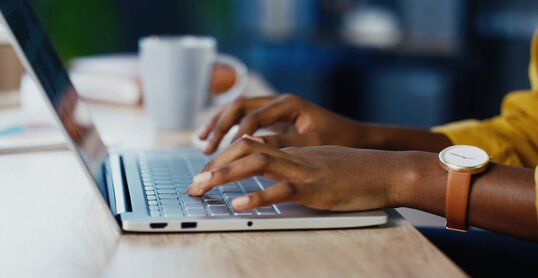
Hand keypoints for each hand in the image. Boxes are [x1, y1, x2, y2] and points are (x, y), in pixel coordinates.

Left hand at [188, 138, 413, 210]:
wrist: (388, 170)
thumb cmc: (357, 170)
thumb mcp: (321, 163)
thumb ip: (297, 166)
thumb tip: (274, 177)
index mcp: (293, 150)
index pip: (249, 145)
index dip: (223, 157)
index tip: (205, 172)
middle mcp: (293, 155)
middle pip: (245, 149)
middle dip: (214, 165)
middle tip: (193, 183)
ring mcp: (303, 169)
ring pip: (256, 164)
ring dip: (224, 175)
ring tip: (202, 188)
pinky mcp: (315, 188)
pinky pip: (282, 190)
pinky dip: (258, 198)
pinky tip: (238, 206)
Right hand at [198, 94, 367, 153]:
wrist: (357, 136)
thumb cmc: (339, 138)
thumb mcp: (311, 143)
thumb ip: (282, 143)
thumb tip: (249, 148)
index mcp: (289, 103)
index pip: (252, 117)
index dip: (234, 135)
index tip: (220, 154)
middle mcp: (279, 101)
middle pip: (239, 107)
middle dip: (219, 126)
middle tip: (206, 147)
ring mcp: (276, 108)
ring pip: (238, 110)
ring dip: (219, 125)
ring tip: (202, 142)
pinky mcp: (274, 118)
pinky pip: (245, 119)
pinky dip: (229, 129)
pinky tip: (218, 142)